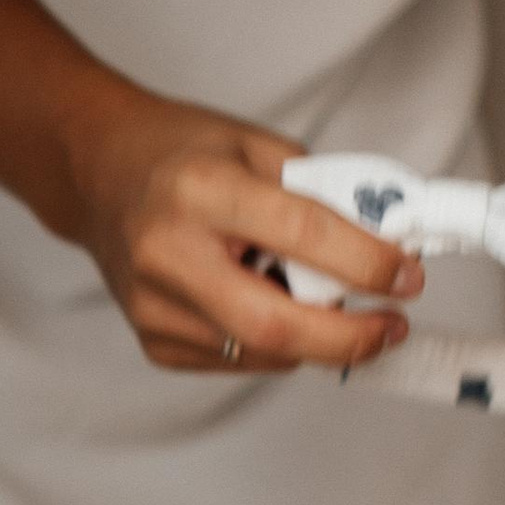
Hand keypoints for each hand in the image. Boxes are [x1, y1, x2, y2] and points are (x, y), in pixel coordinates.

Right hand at [67, 94, 425, 373]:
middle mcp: (168, 254)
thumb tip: (386, 246)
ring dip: (315, 336)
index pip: (301, 235)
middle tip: (391, 328)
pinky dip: (274, 342)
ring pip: (263, 352)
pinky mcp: (154, 340)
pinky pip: (238, 359)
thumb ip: (319, 195)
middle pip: (275, 324)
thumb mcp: (255, 146)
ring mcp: (155, 306)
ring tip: (326, 301)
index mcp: (199, 190)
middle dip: (349, 335)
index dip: (368, 263)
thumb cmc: (176, 154)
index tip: (408, 276)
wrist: (97, 175)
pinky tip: (270, 303)